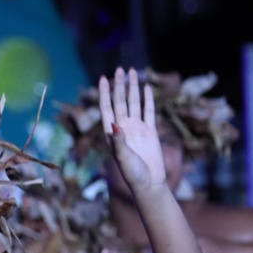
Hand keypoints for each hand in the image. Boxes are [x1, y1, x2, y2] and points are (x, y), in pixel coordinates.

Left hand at [99, 68, 166, 196]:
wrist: (149, 183)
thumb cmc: (133, 174)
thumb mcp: (123, 158)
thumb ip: (119, 141)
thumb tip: (114, 124)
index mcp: (112, 134)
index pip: (106, 108)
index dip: (104, 94)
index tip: (102, 78)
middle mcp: (123, 128)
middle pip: (120, 101)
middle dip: (119, 85)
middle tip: (119, 69)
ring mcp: (137, 128)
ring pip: (134, 103)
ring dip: (133, 88)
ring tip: (132, 72)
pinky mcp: (150, 130)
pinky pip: (149, 111)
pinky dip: (148, 99)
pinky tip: (146, 87)